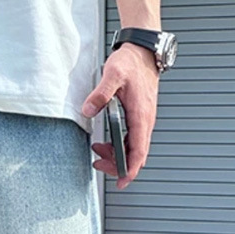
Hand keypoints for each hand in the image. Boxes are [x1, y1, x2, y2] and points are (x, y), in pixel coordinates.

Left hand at [81, 44, 159, 188]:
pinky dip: (119, 146)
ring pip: (133, 149)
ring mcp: (143, 120)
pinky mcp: (139, 117)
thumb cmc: (132, 62)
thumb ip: (100, 94)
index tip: (121, 182)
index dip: (130, 170)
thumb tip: (89, 109)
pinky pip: (131, 140)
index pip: (138, 152)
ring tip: (97, 150)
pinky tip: (106, 141)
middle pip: (136, 155)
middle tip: (98, 163)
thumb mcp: (113, 75)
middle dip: (117, 165)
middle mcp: (145, 121)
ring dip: (116, 155)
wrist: (143, 51)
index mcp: (141, 116)